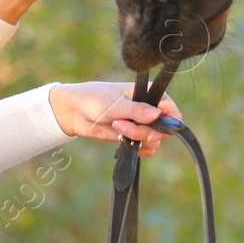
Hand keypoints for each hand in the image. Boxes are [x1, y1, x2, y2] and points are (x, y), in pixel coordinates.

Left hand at [48, 81, 182, 157]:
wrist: (74, 112)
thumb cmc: (93, 99)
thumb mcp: (115, 104)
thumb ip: (136, 111)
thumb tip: (157, 115)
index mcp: (148, 93)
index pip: (170, 108)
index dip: (169, 120)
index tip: (157, 127)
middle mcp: (148, 109)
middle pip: (163, 128)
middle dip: (145, 131)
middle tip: (123, 125)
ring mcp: (141, 124)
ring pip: (154, 140)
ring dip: (138, 139)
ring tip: (117, 129)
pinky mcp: (133, 137)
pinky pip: (146, 148)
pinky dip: (138, 149)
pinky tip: (124, 142)